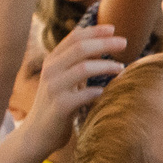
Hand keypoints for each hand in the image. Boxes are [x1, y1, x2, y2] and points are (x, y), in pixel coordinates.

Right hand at [23, 24, 126, 141]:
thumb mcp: (64, 77)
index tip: (114, 28)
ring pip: (83, 68)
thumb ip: (77, 61)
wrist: (37, 134)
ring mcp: (54, 88)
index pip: (75, 37)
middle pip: (81, 48)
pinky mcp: (59, 107)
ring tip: (121, 68)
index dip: (95, 31)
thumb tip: (98, 41)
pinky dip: (97, 91)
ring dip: (106, 66)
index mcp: (53, 61)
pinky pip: (83, 96)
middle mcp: (51, 70)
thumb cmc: (57, 103)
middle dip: (105, 43)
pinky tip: (107, 91)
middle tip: (125, 43)